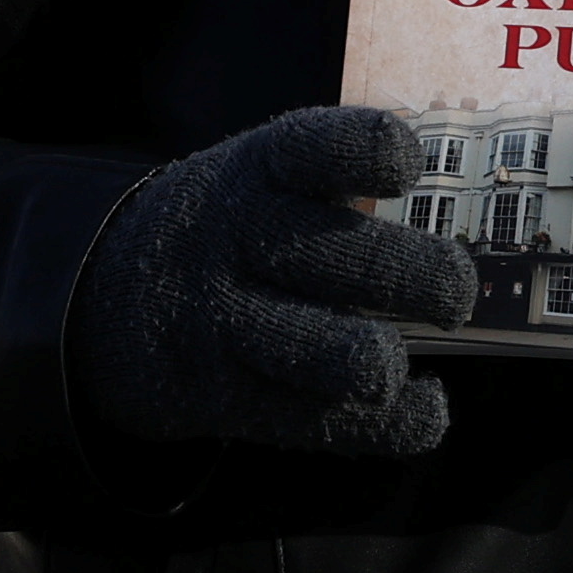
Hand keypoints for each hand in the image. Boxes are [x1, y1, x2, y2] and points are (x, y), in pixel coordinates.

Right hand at [73, 107, 481, 454]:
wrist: (102, 299)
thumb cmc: (226, 232)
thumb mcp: (256, 180)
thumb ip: (339, 191)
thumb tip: (469, 222)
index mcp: (255, 172)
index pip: (314, 148)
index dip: (369, 153)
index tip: (409, 166)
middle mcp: (239, 239)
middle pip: (336, 257)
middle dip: (417, 275)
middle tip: (454, 291)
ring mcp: (226, 321)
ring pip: (316, 349)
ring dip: (377, 360)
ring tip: (401, 361)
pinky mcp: (226, 394)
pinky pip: (316, 420)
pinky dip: (387, 424)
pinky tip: (425, 409)